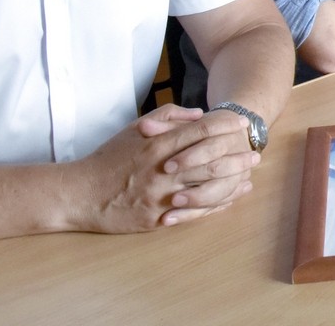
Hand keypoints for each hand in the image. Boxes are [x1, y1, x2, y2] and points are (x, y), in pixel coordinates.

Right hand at [73, 105, 261, 232]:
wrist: (79, 194)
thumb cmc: (108, 158)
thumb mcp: (135, 129)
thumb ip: (167, 116)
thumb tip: (199, 114)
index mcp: (156, 145)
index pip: (199, 132)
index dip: (224, 126)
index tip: (241, 123)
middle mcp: (160, 171)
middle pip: (208, 162)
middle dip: (236, 157)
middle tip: (255, 152)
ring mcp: (159, 197)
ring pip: (204, 190)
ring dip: (231, 183)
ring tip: (249, 176)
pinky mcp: (156, 219)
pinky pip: (193, 213)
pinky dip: (214, 206)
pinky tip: (229, 199)